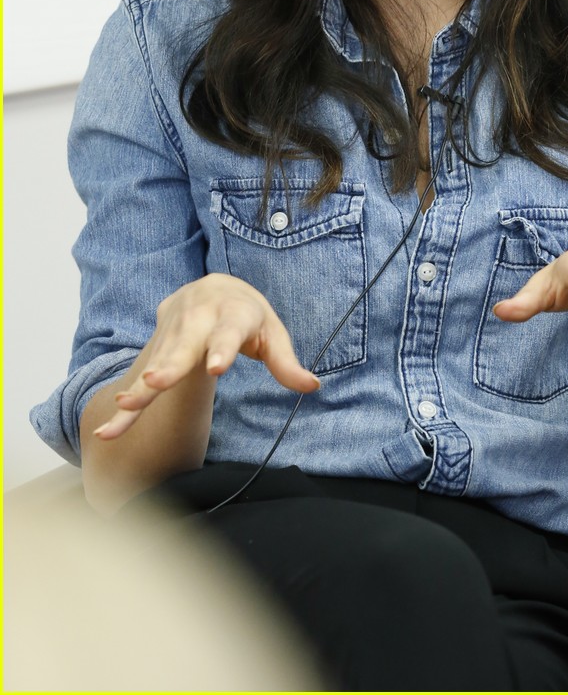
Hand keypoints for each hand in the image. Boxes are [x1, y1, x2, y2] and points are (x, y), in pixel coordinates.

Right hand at [93, 273, 318, 440]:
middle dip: (169, 364)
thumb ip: (286, 362)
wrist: (213, 287)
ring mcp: (175, 329)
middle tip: (154, 382)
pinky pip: (141, 375)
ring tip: (124, 409)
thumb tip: (312, 386)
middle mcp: (199, 318)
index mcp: (234, 313)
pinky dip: (128, 401)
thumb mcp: (272, 333)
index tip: (215, 367)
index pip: (229, 331)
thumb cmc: (247, 316)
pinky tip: (112, 425)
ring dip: (139, 388)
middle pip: (184, 344)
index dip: (222, 348)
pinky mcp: (158, 342)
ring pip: (157, 362)